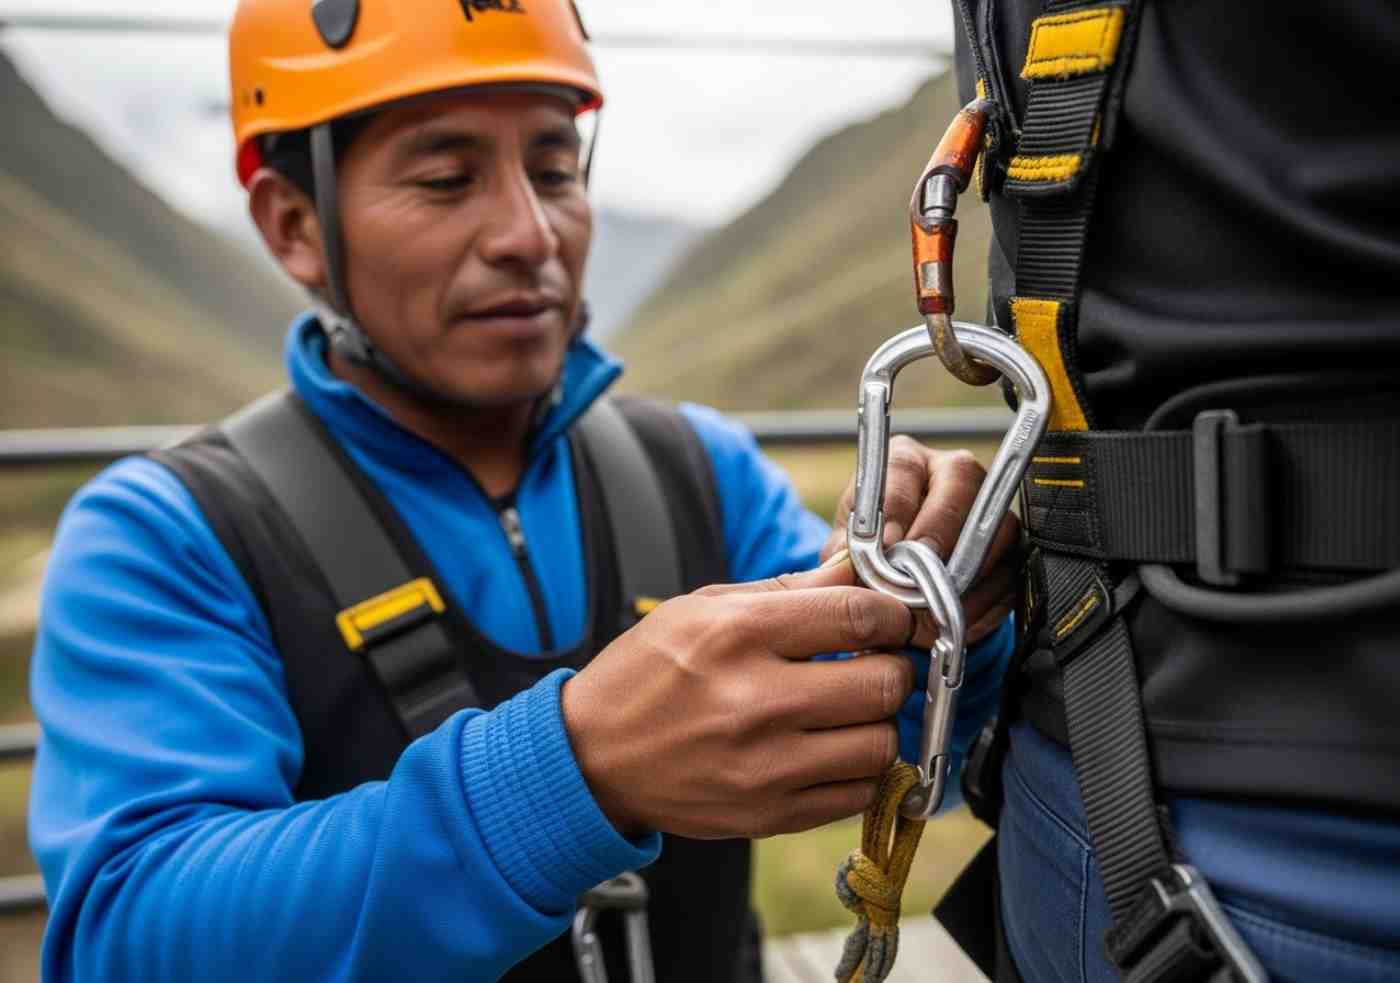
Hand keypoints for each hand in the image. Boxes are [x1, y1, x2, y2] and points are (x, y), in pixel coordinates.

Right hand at [561, 562, 915, 839]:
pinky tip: (828, 750)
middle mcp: (755, 701)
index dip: (894, 614)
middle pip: (883, 683)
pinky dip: (856, 771)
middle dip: (891, 667)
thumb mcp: (704, 607)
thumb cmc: (649, 672)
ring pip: (880, 744)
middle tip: (873, 663)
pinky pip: (857, 794)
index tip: (892, 618)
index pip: (860, 616)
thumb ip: (789, 589)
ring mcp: (764, 766)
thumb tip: (861, 566)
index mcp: (738, 634)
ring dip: (876, 723)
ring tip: (847, 711)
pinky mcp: (769, 815)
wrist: (590, 757)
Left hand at [821, 438, 1019, 644]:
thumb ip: (845, 555)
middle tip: (919, 575)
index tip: (888, 544)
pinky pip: (1010, 572)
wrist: (899, 579)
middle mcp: (952, 474)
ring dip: (965, 574)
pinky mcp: (1012, 550)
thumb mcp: (847, 548)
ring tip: (934, 607)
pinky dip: (983, 602)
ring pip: (997, 527)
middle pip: (963, 482)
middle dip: (940, 533)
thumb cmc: (868, 552)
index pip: (904, 468)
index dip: (897, 507)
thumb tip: (848, 569)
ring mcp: (989, 508)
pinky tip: (955, 621)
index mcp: (905, 462)